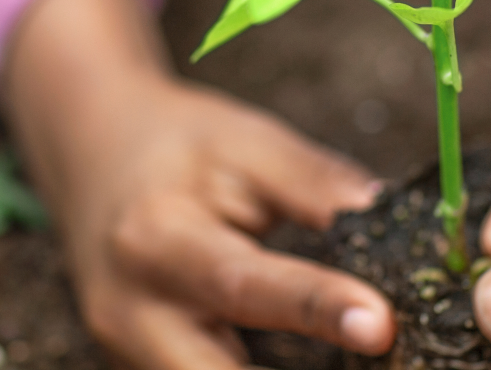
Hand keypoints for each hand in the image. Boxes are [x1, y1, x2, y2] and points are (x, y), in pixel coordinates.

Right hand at [4, 0, 394, 368]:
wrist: (92, 155)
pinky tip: (317, 366)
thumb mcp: (246, 143)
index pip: (244, 284)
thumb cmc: (177, 145)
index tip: (380, 325)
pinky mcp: (140, 366)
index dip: (315, 308)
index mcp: (158, 240)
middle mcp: (132, 311)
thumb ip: (317, 185)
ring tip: (355, 365)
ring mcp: (130, 350)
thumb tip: (398, 221)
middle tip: (379, 364)